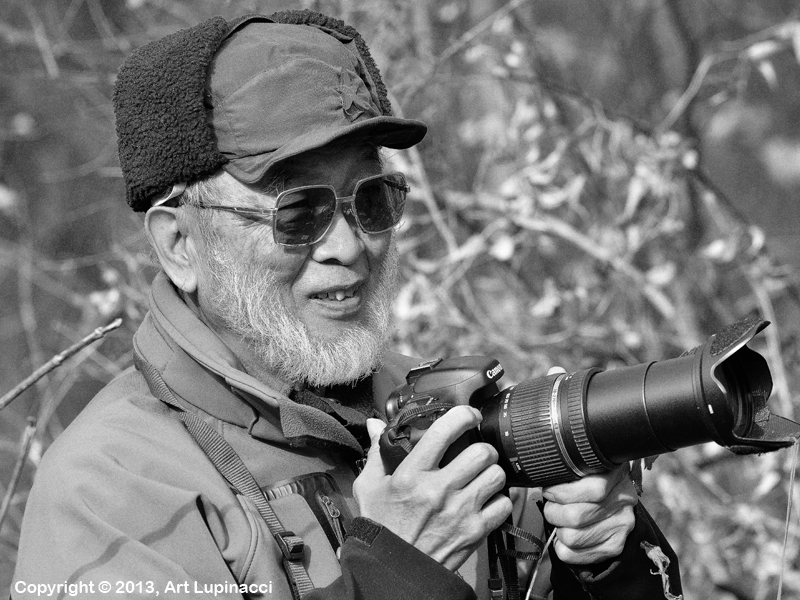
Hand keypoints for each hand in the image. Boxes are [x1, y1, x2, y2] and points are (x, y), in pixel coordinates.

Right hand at [354, 406, 512, 570]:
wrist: (393, 570)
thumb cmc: (382, 527)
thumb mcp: (369, 487)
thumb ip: (377, 452)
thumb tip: (376, 425)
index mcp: (412, 474)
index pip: (444, 431)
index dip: (462, 415)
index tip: (467, 415)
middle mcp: (439, 490)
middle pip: (481, 452)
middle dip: (482, 447)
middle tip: (476, 452)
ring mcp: (460, 511)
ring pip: (496, 475)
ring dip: (492, 472)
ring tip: (482, 474)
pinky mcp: (475, 531)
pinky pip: (503, 504)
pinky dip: (499, 500)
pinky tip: (487, 500)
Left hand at [541, 465, 637, 564]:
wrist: (616, 498)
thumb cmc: (591, 480)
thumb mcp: (584, 466)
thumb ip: (568, 471)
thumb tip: (545, 480)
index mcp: (614, 475)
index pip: (591, 490)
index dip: (561, 492)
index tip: (549, 491)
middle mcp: (622, 502)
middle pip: (576, 517)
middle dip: (554, 512)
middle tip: (552, 507)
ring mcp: (620, 526)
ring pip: (572, 538)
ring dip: (558, 530)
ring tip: (559, 521)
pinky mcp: (613, 546)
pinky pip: (574, 555)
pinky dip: (561, 547)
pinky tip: (565, 534)